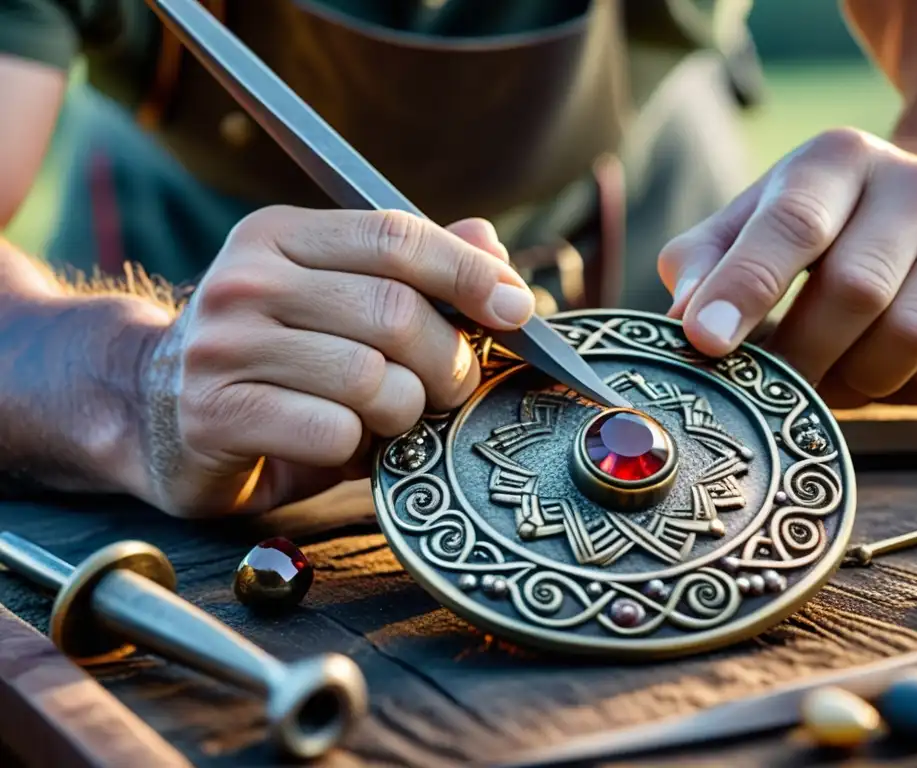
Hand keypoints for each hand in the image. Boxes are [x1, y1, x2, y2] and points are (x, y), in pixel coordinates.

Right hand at [139, 207, 531, 517]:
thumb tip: (490, 241)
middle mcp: (247, 278)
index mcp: (282, 235)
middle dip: (448, 362)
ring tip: (389, 418)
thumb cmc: (276, 360)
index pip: (396, 236)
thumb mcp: (339, 303)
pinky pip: (333, 432)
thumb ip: (412, 273)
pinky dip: (358, 447)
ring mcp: (223, 345)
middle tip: (450, 388)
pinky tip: (337, 441)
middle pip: (396, 312)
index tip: (519, 309)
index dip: (470, 273)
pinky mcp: (214, 413)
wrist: (157, 413)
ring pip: (372, 379)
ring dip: (404, 411)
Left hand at [658, 128, 916, 407]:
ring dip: (857, 380)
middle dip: (800, 356)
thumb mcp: (745, 223)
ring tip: (827, 377)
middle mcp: (916, 184)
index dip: (745, 288)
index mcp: (838, 159)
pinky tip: (893, 379)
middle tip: (770, 388)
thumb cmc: (808, 224)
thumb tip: (684, 322)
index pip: (791, 224)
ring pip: (912, 336)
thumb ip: (703, 263)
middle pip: (856, 290)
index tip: (705, 343)